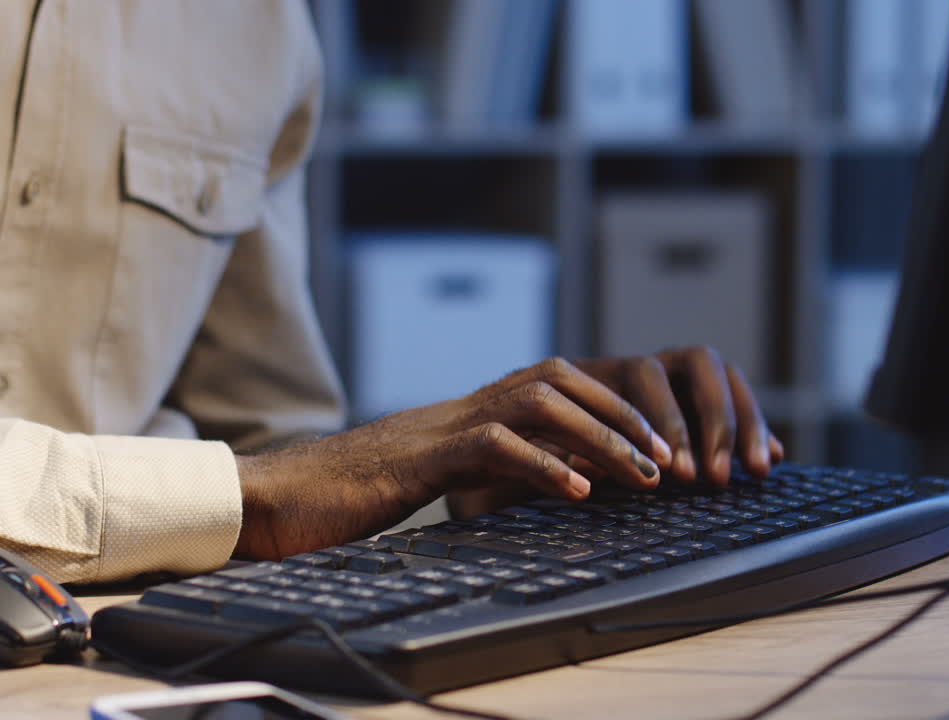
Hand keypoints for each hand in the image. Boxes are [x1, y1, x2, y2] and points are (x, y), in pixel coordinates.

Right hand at [233, 350, 780, 559]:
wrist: (280, 496)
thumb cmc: (354, 495)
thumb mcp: (436, 482)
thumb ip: (487, 474)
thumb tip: (550, 485)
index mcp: (470, 412)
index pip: (556, 386)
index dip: (610, 409)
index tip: (655, 445)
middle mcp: (464, 407)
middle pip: (560, 379)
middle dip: (622, 414)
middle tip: (669, 455)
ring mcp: (444, 425)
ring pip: (539, 403)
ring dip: (601, 436)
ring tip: (644, 473)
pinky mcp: (423, 454)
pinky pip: (495, 446)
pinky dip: (545, 466)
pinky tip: (579, 493)